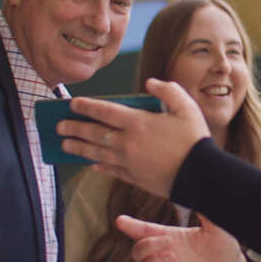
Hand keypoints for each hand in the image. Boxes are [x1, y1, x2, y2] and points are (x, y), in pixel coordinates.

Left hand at [58, 79, 209, 197]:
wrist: (201, 175)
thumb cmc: (195, 139)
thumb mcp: (186, 107)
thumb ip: (168, 90)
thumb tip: (150, 83)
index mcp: (138, 123)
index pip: (104, 112)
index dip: (86, 107)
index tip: (72, 104)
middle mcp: (127, 142)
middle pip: (94, 134)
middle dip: (74, 129)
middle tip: (59, 127)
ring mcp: (128, 162)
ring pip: (96, 154)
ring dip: (78, 149)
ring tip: (64, 146)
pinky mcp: (134, 178)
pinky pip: (110, 171)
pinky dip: (99, 166)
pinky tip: (91, 164)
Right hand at [116, 213, 247, 261]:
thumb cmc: (226, 248)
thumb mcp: (216, 226)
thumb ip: (205, 209)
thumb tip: (199, 186)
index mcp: (173, 236)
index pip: (145, 230)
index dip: (131, 226)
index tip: (120, 220)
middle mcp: (166, 254)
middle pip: (138, 250)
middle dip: (147, 245)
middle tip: (168, 242)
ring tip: (172, 257)